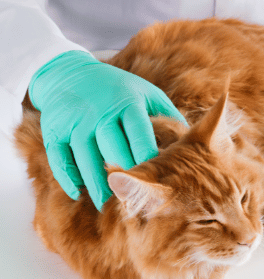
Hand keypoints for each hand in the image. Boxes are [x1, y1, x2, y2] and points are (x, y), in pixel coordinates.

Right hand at [29, 50, 186, 209]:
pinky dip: (68, 178)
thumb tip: (195, 144)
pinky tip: (78, 194)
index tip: (158, 183)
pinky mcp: (54, 130)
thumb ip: (169, 117)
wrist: (70, 73)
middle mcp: (100, 112)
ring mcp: (75, 121)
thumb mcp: (146, 94)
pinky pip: (60, 159)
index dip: (148, 159)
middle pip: (113, 151)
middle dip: (125, 178)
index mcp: (128, 103)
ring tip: (108, 205)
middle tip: (135, 202)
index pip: (140, 135)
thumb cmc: (120, 90)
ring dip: (96, 185)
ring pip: (86, 159)